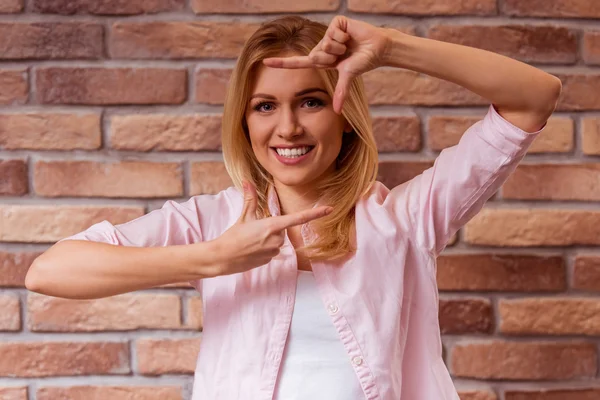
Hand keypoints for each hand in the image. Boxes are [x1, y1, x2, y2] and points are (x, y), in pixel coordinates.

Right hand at [209, 182, 331, 275]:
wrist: (222, 257)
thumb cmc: (233, 236)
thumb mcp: (243, 217)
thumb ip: (250, 199)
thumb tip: (247, 181)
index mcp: (272, 226)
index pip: (299, 218)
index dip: (315, 213)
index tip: (329, 209)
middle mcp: (276, 239)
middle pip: (281, 229)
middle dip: (271, 227)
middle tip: (253, 230)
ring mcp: (273, 251)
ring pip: (277, 240)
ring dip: (267, 238)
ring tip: (250, 240)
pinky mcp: (269, 260)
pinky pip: (271, 251)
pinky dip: (263, 248)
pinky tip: (251, 249)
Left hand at [263, 16, 388, 113]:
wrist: (378, 48)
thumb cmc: (364, 61)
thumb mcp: (348, 76)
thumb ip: (340, 93)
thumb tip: (337, 112)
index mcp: (322, 59)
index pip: (298, 62)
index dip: (282, 63)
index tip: (265, 62)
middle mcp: (322, 46)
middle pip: (315, 55)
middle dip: (332, 58)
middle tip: (345, 54)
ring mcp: (328, 34)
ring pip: (325, 44)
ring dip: (339, 47)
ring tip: (349, 45)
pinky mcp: (336, 23)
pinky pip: (333, 34)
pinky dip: (344, 37)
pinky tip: (351, 35)